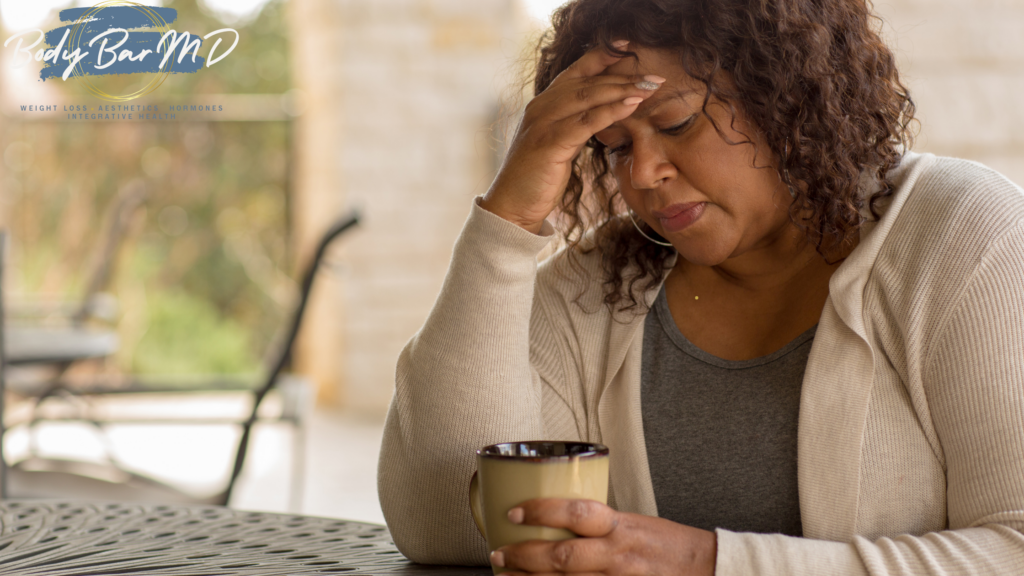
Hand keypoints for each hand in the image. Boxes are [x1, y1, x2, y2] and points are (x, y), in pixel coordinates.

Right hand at [481, 41, 663, 233]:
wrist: (511, 206)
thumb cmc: (537, 177)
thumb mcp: (560, 143)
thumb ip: (577, 124)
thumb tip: (606, 114)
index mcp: (543, 103)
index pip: (577, 70)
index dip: (604, 55)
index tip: (630, 46)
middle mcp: (541, 106)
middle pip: (588, 81)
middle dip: (623, 76)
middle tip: (654, 76)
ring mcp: (543, 123)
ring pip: (588, 97)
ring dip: (622, 89)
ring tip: (650, 87)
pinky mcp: (549, 143)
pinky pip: (585, 122)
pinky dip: (610, 111)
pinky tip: (631, 105)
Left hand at [490, 498, 716, 574]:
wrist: (705, 570)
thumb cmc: (667, 544)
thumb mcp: (632, 523)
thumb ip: (598, 525)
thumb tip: (556, 520)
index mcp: (621, 526)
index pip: (577, 512)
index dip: (542, 511)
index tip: (514, 512)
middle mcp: (618, 555)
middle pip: (563, 557)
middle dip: (524, 556)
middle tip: (497, 553)